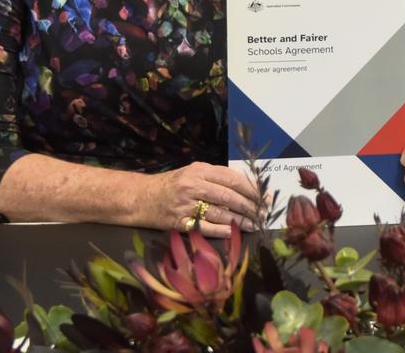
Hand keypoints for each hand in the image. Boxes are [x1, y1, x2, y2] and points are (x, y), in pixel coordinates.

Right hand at [145, 162, 261, 236]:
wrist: (139, 197)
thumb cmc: (172, 184)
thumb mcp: (193, 173)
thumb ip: (217, 178)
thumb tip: (248, 187)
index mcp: (200, 170)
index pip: (232, 179)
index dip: (252, 189)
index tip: (265, 197)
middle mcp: (193, 185)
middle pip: (228, 196)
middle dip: (250, 206)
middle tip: (263, 214)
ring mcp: (185, 204)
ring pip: (219, 212)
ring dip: (239, 220)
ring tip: (254, 225)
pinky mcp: (178, 221)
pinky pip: (204, 227)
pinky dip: (220, 230)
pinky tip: (232, 232)